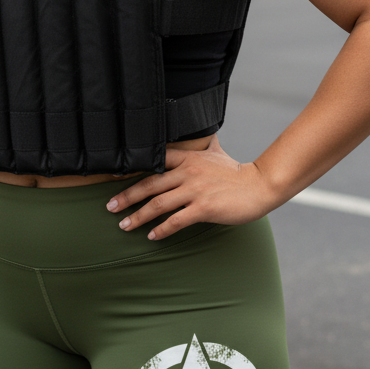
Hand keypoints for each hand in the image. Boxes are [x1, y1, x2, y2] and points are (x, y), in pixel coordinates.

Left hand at [106, 137, 276, 239]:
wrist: (260, 185)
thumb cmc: (236, 172)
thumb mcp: (215, 152)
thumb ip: (202, 146)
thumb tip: (201, 132)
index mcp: (187, 158)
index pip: (154, 161)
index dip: (133, 169)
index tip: (114, 178)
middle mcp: (188, 172)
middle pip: (149, 184)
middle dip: (127, 196)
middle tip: (109, 207)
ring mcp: (195, 190)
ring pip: (158, 203)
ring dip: (138, 216)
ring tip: (124, 225)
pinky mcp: (204, 208)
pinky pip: (177, 220)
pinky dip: (162, 229)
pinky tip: (152, 236)